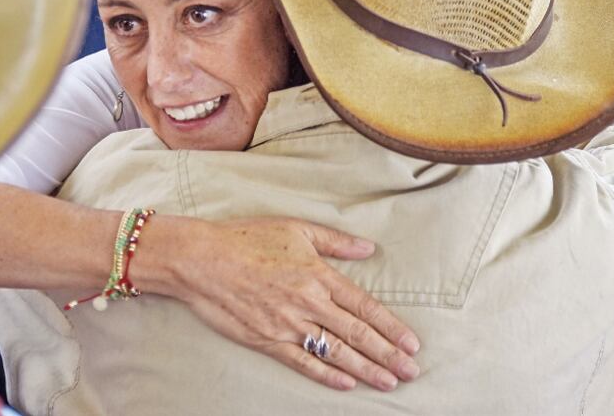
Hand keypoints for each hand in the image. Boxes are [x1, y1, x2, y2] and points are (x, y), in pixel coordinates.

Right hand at [174, 218, 420, 391]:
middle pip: (356, 333)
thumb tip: (368, 248)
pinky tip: (345, 383)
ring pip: (335, 352)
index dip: (391, 326)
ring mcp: (287, 324)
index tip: (412, 342)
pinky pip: (302, 361)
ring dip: (365, 369)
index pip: (364, 306)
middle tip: (412, 370)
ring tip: (389, 381)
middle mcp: (307, 302)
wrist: (201, 259)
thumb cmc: (246, 238)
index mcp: (318, 274)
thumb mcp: (294, 229)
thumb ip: (334, 241)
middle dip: (388, 354)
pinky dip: (325, 375)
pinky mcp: (266, 339)